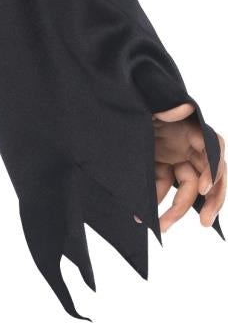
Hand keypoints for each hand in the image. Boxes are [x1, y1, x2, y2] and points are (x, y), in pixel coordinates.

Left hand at [148, 103, 225, 232]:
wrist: (112, 105)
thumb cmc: (137, 100)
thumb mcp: (150, 102)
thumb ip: (167, 106)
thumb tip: (182, 107)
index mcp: (192, 127)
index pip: (214, 149)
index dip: (214, 170)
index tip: (204, 188)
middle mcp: (189, 145)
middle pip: (208, 175)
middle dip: (210, 200)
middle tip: (204, 221)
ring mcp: (175, 157)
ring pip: (187, 187)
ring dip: (177, 209)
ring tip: (163, 226)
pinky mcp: (159, 166)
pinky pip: (163, 186)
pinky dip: (155, 200)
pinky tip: (141, 215)